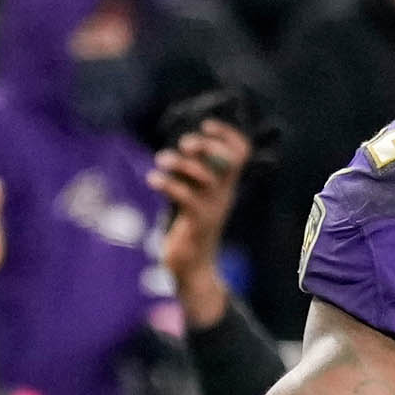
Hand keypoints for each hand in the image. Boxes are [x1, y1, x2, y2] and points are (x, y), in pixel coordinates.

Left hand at [151, 115, 246, 325]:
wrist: (193, 269)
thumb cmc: (189, 229)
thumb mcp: (195, 196)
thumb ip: (192, 174)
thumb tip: (182, 148)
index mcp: (226, 186)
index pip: (241, 153)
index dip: (228, 134)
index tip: (207, 125)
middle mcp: (223, 195)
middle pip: (228, 161)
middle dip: (207, 145)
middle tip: (185, 144)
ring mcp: (212, 209)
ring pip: (203, 177)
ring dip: (179, 163)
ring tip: (161, 161)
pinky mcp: (196, 223)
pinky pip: (185, 197)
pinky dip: (167, 184)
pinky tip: (153, 179)